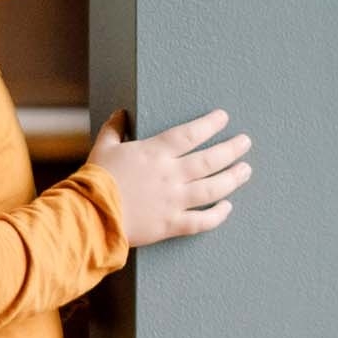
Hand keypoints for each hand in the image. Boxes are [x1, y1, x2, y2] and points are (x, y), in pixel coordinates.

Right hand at [89, 107, 252, 246]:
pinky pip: (201, 221)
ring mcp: (173, 201)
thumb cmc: (95, 180)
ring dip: (233, 178)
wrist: (90, 215)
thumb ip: (114, 128)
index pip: (190, 134)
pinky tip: (228, 207)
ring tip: (246, 170)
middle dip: (231, 149)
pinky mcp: (171, 224)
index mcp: (154, 153)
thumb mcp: (103, 147)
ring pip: (212, 188)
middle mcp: (170, 175)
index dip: (209, 124)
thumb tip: (121, 113)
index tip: (224, 118)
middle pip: (209, 160)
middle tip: (245, 142)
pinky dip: (218, 215)